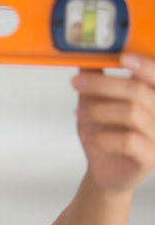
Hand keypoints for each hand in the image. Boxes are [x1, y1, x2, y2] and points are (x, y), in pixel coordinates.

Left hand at [71, 52, 154, 194]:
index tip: (122, 57)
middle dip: (103, 84)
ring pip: (132, 113)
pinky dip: (104, 137)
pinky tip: (91, 137)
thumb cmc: (106, 134)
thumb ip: (96, 78)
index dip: (144, 64)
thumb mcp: (96, 103)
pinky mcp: (151, 157)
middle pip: (138, 91)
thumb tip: (84, 52)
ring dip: (99, 111)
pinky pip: (129, 141)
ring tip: (79, 115)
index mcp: (154, 96)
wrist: (105, 172)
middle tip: (76, 83)